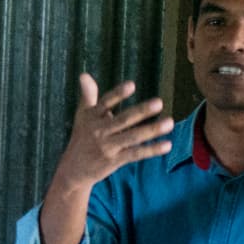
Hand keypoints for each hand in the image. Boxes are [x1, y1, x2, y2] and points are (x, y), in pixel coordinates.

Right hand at [52, 74, 171, 191]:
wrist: (73, 169)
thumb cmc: (82, 137)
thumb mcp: (82, 116)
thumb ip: (88, 95)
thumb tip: (84, 74)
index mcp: (92, 117)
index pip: (105, 103)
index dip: (118, 94)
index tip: (131, 85)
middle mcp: (99, 131)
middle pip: (123, 120)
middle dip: (141, 111)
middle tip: (159, 102)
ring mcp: (107, 147)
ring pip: (132, 137)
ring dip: (151, 130)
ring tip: (169, 122)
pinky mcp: (114, 161)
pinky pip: (135, 154)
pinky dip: (151, 150)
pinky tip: (167, 145)